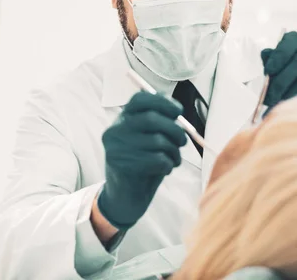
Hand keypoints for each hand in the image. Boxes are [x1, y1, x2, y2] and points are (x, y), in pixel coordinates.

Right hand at [98, 92, 186, 229]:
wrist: (125, 197)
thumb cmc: (142, 164)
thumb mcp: (149, 139)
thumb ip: (159, 123)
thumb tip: (177, 111)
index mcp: (121, 120)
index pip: (140, 99)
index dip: (162, 102)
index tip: (178, 111)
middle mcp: (114, 131)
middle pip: (152, 119)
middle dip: (175, 130)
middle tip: (182, 142)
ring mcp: (115, 148)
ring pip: (158, 141)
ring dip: (174, 152)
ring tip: (172, 160)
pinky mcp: (122, 166)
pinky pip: (157, 160)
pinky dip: (168, 165)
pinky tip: (164, 170)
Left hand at [261, 31, 296, 110]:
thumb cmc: (289, 76)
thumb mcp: (278, 66)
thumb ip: (271, 60)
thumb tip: (266, 54)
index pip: (292, 40)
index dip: (279, 55)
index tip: (268, 71)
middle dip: (282, 82)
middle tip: (269, 98)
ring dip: (291, 95)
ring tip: (278, 107)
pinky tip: (294, 109)